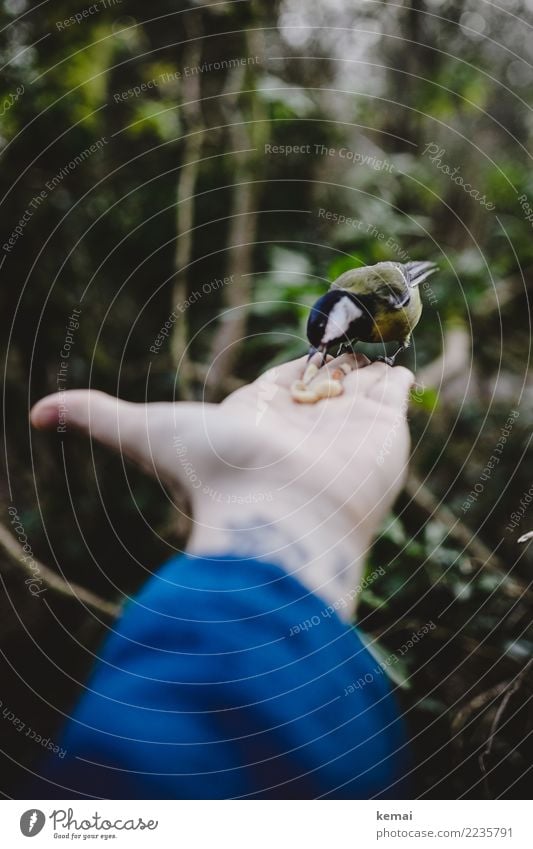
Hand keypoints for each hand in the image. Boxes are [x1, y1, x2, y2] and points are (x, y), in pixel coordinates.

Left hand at [30, 354, 413, 614]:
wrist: (280, 517)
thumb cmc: (215, 475)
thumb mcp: (146, 432)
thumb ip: (97, 414)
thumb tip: (36, 412)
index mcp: (260, 418)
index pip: (282, 383)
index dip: (294, 368)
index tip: (306, 354)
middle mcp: (304, 424)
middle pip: (324, 383)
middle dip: (335, 362)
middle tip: (348, 333)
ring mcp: (347, 426)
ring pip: (361, 382)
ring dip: (368, 359)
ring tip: (381, 330)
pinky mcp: (384, 426)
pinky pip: (395, 389)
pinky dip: (397, 371)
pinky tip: (397, 354)